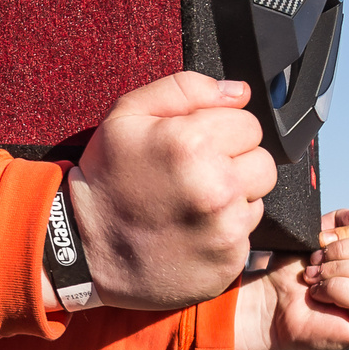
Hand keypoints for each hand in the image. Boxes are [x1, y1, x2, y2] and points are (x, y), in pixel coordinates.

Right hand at [67, 74, 278, 311]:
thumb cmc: (105, 179)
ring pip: (257, 198)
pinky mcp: (229, 260)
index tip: (194, 147)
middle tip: (195, 177)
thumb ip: (185, 89)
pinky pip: (246, 235)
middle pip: (263, 163)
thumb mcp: (126, 116)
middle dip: (235, 165)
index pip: (250, 124)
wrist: (85, 249)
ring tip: (192, 204)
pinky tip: (192, 231)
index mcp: (193, 143)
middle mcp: (217, 186)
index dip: (221, 132)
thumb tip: (240, 92)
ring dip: (233, 198)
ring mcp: (225, 229)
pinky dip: (224, 232)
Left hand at [235, 210, 348, 349]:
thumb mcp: (317, 235)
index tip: (320, 241)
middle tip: (314, 263)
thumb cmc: (294, 272)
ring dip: (337, 270)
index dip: (347, 231)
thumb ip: (342, 220)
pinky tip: (318, 294)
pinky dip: (335, 289)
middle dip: (341, 251)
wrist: (272, 302)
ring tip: (315, 277)